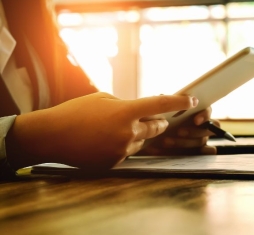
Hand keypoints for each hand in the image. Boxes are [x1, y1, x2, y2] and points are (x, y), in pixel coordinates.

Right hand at [6, 92, 198, 169]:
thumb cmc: (76, 112)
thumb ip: (126, 105)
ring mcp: (122, 150)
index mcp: (126, 111)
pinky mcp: (115, 163)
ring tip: (117, 129)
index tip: (192, 100)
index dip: (180, 101)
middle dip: (160, 122)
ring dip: (139, 135)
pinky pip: (129, 153)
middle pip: (158, 127)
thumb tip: (141, 111)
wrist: (51, 136)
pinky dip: (124, 146)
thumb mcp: (104, 99)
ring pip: (143, 142)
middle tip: (157, 118)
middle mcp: (128, 132)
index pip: (161, 105)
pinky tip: (107, 141)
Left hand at [139, 107, 217, 155]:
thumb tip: (162, 95)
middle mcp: (201, 126)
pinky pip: (207, 152)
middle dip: (193, 131)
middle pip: (207, 128)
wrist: (150, 141)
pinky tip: (190, 154)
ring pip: (202, 141)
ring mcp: (200, 139)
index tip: (195, 120)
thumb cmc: (158, 122)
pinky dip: (203, 153)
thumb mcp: (158, 111)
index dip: (204, 115)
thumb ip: (163, 104)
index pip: (208, 110)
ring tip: (167, 141)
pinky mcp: (197, 152)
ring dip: (187, 142)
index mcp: (196, 112)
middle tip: (178, 132)